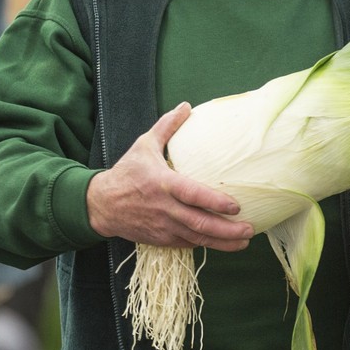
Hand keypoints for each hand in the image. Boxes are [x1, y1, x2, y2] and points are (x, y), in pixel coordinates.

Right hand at [86, 102, 254, 250]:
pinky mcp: (161, 239)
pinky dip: (205, 244)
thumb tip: (185, 106)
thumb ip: (166, 127)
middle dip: (227, 230)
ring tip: (244, 242)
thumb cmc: (126, 172)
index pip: (192, 195)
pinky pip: (187, 244)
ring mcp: (163, 226)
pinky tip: (223, 243)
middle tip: (249, 230)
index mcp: (163, 184)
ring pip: (196, 238)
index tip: (236, 206)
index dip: (214, 202)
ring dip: (222, 242)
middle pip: (199, 223)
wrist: (100, 205)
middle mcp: (165, 208)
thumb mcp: (144, 145)